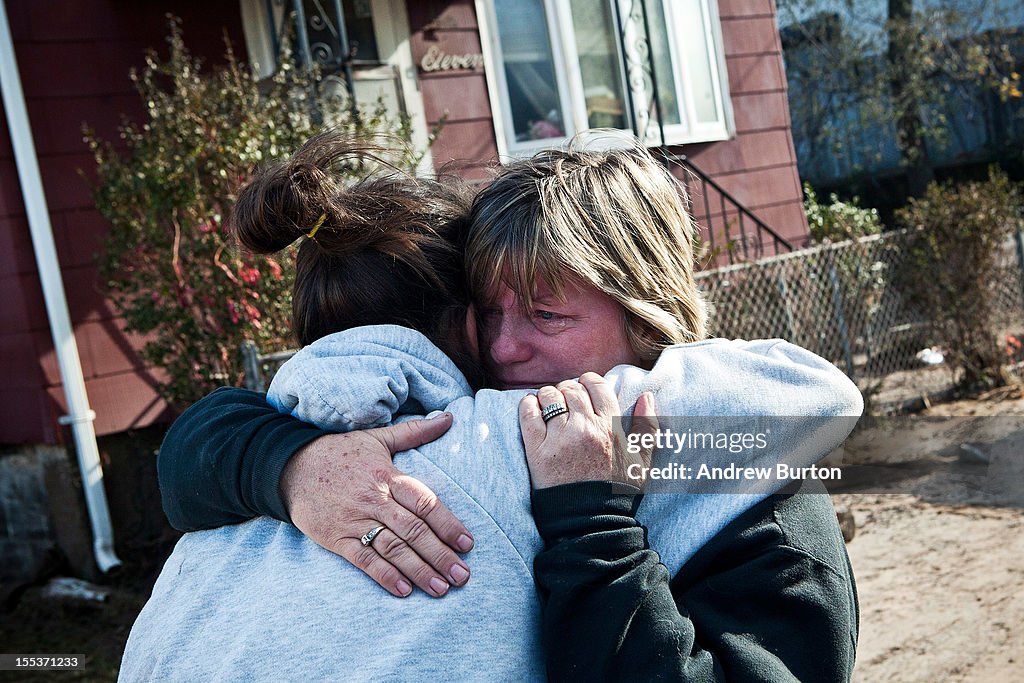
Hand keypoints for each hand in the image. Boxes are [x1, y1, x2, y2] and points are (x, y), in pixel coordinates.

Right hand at [281, 413, 473, 597]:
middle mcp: (374, 499)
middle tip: (462, 576)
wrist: (289, 466)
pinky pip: (363, 560)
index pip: (425, 502)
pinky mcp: (335, 538)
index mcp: (387, 475)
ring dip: (419, 570)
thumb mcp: (377, 437)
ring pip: (393, 548)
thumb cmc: (339, 452)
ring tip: (441, 588)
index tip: (468, 544)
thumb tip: (449, 418)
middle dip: (440, 555)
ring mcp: (354, 520)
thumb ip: (415, 431)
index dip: (448, 524)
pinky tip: (404, 590)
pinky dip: (385, 576)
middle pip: (413, 530)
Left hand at [520, 372, 657, 488]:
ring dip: (548, 396)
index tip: (583, 387)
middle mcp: (585, 427)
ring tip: (548, 405)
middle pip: (571, 389)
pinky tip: (531, 407)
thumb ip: (647, 426)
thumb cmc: (617, 491)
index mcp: (610, 426)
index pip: (596, 386)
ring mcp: (560, 437)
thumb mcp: (642, 460)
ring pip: (549, 397)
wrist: (590, 521)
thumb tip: (647, 396)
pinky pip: (528, 414)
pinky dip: (528, 405)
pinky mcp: (538, 449)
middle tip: (565, 400)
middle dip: (567, 389)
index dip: (588, 382)